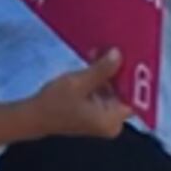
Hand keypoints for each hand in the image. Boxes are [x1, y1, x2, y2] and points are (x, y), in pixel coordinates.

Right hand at [20, 51, 135, 141]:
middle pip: (125, 92)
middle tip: (118, 49)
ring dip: (108, 71)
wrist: (33, 116)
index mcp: (111, 120)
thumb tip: (119, 54)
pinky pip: (104, 91)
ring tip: (103, 51)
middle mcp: (111, 121)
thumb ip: (101, 70)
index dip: (136, 78)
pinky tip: (95, 60)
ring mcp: (103, 116)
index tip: (136, 57)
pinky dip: (100, 78)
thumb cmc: (55, 103)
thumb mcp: (79, 83)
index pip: (135, 98)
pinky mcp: (95, 110)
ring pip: (114, 89)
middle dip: (120, 71)